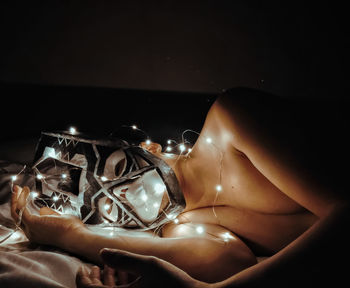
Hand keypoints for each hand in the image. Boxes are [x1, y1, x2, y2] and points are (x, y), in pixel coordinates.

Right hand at [11, 185, 86, 248]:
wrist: (75, 236)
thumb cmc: (71, 229)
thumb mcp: (58, 220)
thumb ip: (48, 215)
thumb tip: (41, 210)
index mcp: (37, 234)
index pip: (23, 221)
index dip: (21, 209)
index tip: (22, 198)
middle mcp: (31, 233)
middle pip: (17, 217)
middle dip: (16, 202)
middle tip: (17, 190)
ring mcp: (31, 229)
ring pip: (16, 212)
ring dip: (16, 199)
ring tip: (18, 188)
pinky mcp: (33, 223)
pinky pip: (22, 209)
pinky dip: (21, 198)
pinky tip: (25, 190)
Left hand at [76, 248, 208, 287]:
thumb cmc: (173, 284)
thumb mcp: (149, 265)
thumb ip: (125, 258)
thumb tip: (101, 252)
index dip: (82, 279)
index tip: (82, 266)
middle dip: (91, 282)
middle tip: (92, 267)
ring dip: (103, 285)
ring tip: (105, 270)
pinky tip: (122, 277)